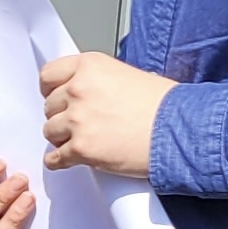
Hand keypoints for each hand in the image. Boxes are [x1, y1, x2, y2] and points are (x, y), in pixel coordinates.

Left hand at [40, 53, 173, 179]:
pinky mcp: (81, 149)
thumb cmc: (163, 104)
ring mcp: (77, 120)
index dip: (52, 89)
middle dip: (62, 115)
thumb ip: (98, 81)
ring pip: (50, 132)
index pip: (49, 75)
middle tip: (79, 123)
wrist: (178, 130)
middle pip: (49, 106)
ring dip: (62, 138)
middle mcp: (79, 89)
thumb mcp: (128, 75)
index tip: (55, 96)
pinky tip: (70, 159)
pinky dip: (60, 161)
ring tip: (82, 140)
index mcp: (90, 66)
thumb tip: (83, 92)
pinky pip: (54, 158)